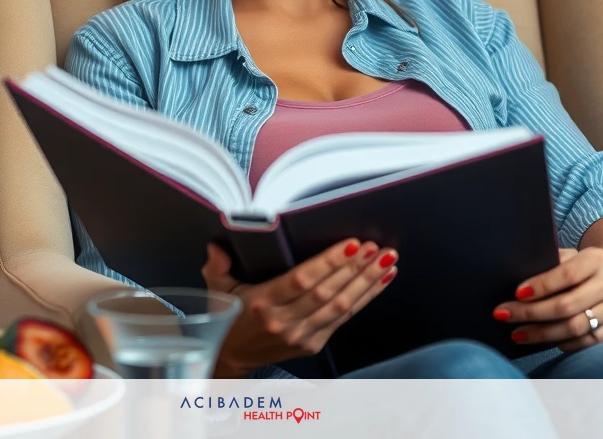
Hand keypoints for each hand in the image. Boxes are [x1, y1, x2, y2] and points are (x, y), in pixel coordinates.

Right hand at [201, 238, 397, 376]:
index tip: (351, 244)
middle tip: (376, 247)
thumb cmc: (227, 316)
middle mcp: (284, 322)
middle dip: (356, 268)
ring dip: (367, 282)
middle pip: (328, 293)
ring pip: (341, 307)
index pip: (302, 280)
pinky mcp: (313, 344)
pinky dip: (366, 298)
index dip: (329, 262)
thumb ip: (217, 265)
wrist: (230, 358)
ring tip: (386, 261)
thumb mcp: (217, 289)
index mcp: (263, 303)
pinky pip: (344, 319)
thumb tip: (216, 245)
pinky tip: (381, 281)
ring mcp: (302, 336)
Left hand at [492, 247, 602, 352]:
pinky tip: (545, 341)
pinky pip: (587, 341)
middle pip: (566, 305)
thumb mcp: (570, 258)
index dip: (540, 286)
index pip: (566, 274)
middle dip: (531, 313)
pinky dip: (563, 343)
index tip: (516, 294)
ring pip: (575, 327)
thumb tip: (517, 277)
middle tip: (504, 315)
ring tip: (518, 333)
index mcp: (597, 258)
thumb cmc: (582, 271)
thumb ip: (550, 263)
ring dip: (542, 333)